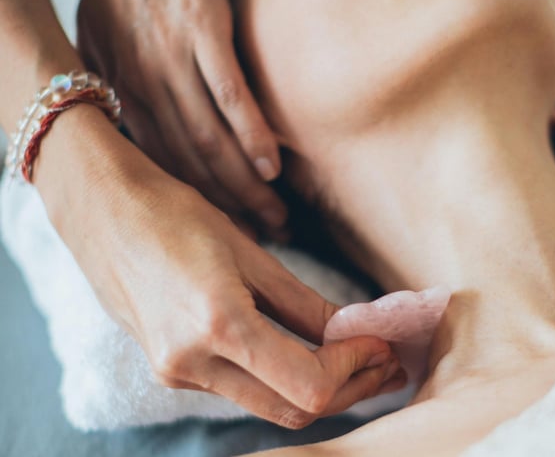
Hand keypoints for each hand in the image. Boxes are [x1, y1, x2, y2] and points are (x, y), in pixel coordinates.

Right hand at [35, 107, 403, 427]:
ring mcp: (175, 374)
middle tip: (386, 361)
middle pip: (293, 409)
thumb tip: (351, 331)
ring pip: (268, 406)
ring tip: (358, 359)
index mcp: (218, 326)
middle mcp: (192, 364)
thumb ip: (302, 303)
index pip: (309, 382)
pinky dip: (282, 380)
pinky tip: (306, 355)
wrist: (103, 211)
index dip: (356, 367)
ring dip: (319, 389)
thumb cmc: (176, 214)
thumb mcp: (249, 253)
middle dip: (349, 388)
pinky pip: (240, 390)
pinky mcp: (169, 370)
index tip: (384, 343)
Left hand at [77, 0, 285, 234]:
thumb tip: (139, 133)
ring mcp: (170, 58)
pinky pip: (228, 94)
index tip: (224, 235)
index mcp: (117, 91)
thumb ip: (119, 91)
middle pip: (187, 165)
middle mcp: (140, 84)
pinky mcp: (201, 29)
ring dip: (244, 185)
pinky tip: (271, 165)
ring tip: (277, 216)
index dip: (193, 206)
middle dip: (227, 209)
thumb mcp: (99, 42)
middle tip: (265, 237)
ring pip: (208, 139)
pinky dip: (250, 134)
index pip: (156, 167)